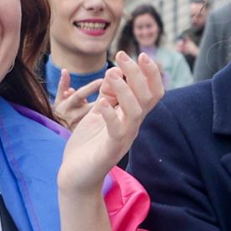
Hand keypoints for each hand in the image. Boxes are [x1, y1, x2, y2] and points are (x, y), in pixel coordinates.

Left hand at [59, 51, 163, 194]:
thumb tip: (114, 74)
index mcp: (131, 117)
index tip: (141, 54)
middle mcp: (132, 127)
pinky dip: (111, 114)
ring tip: (110, 73)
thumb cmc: (88, 145)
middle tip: (121, 55)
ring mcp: (123, 139)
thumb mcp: (99, 113)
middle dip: (138, 73)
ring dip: (125, 89)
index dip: (151, 73)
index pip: (153, 93)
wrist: (76, 177)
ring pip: (136, 111)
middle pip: (148, 97)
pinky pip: (116, 131)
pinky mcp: (110, 151)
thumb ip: (109, 96)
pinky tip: (102, 102)